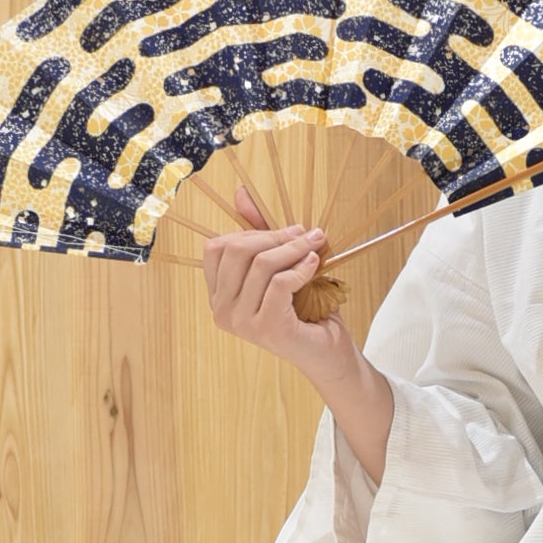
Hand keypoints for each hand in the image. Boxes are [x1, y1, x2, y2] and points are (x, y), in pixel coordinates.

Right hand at [203, 187, 357, 382]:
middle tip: (307, 234)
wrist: (326, 349)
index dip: (251, 231)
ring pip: (261, 265)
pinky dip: (301, 268)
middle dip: (276, 235)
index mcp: (218, 294)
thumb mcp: (280, 264)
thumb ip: (260, 232)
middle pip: (237, 251)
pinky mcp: (266, 328)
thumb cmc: (303, 306)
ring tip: (317, 245)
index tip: (285, 231)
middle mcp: (222, 310)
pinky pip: (279, 283)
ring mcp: (241, 322)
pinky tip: (315, 265)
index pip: (216, 247)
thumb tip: (240, 193)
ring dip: (295, 248)